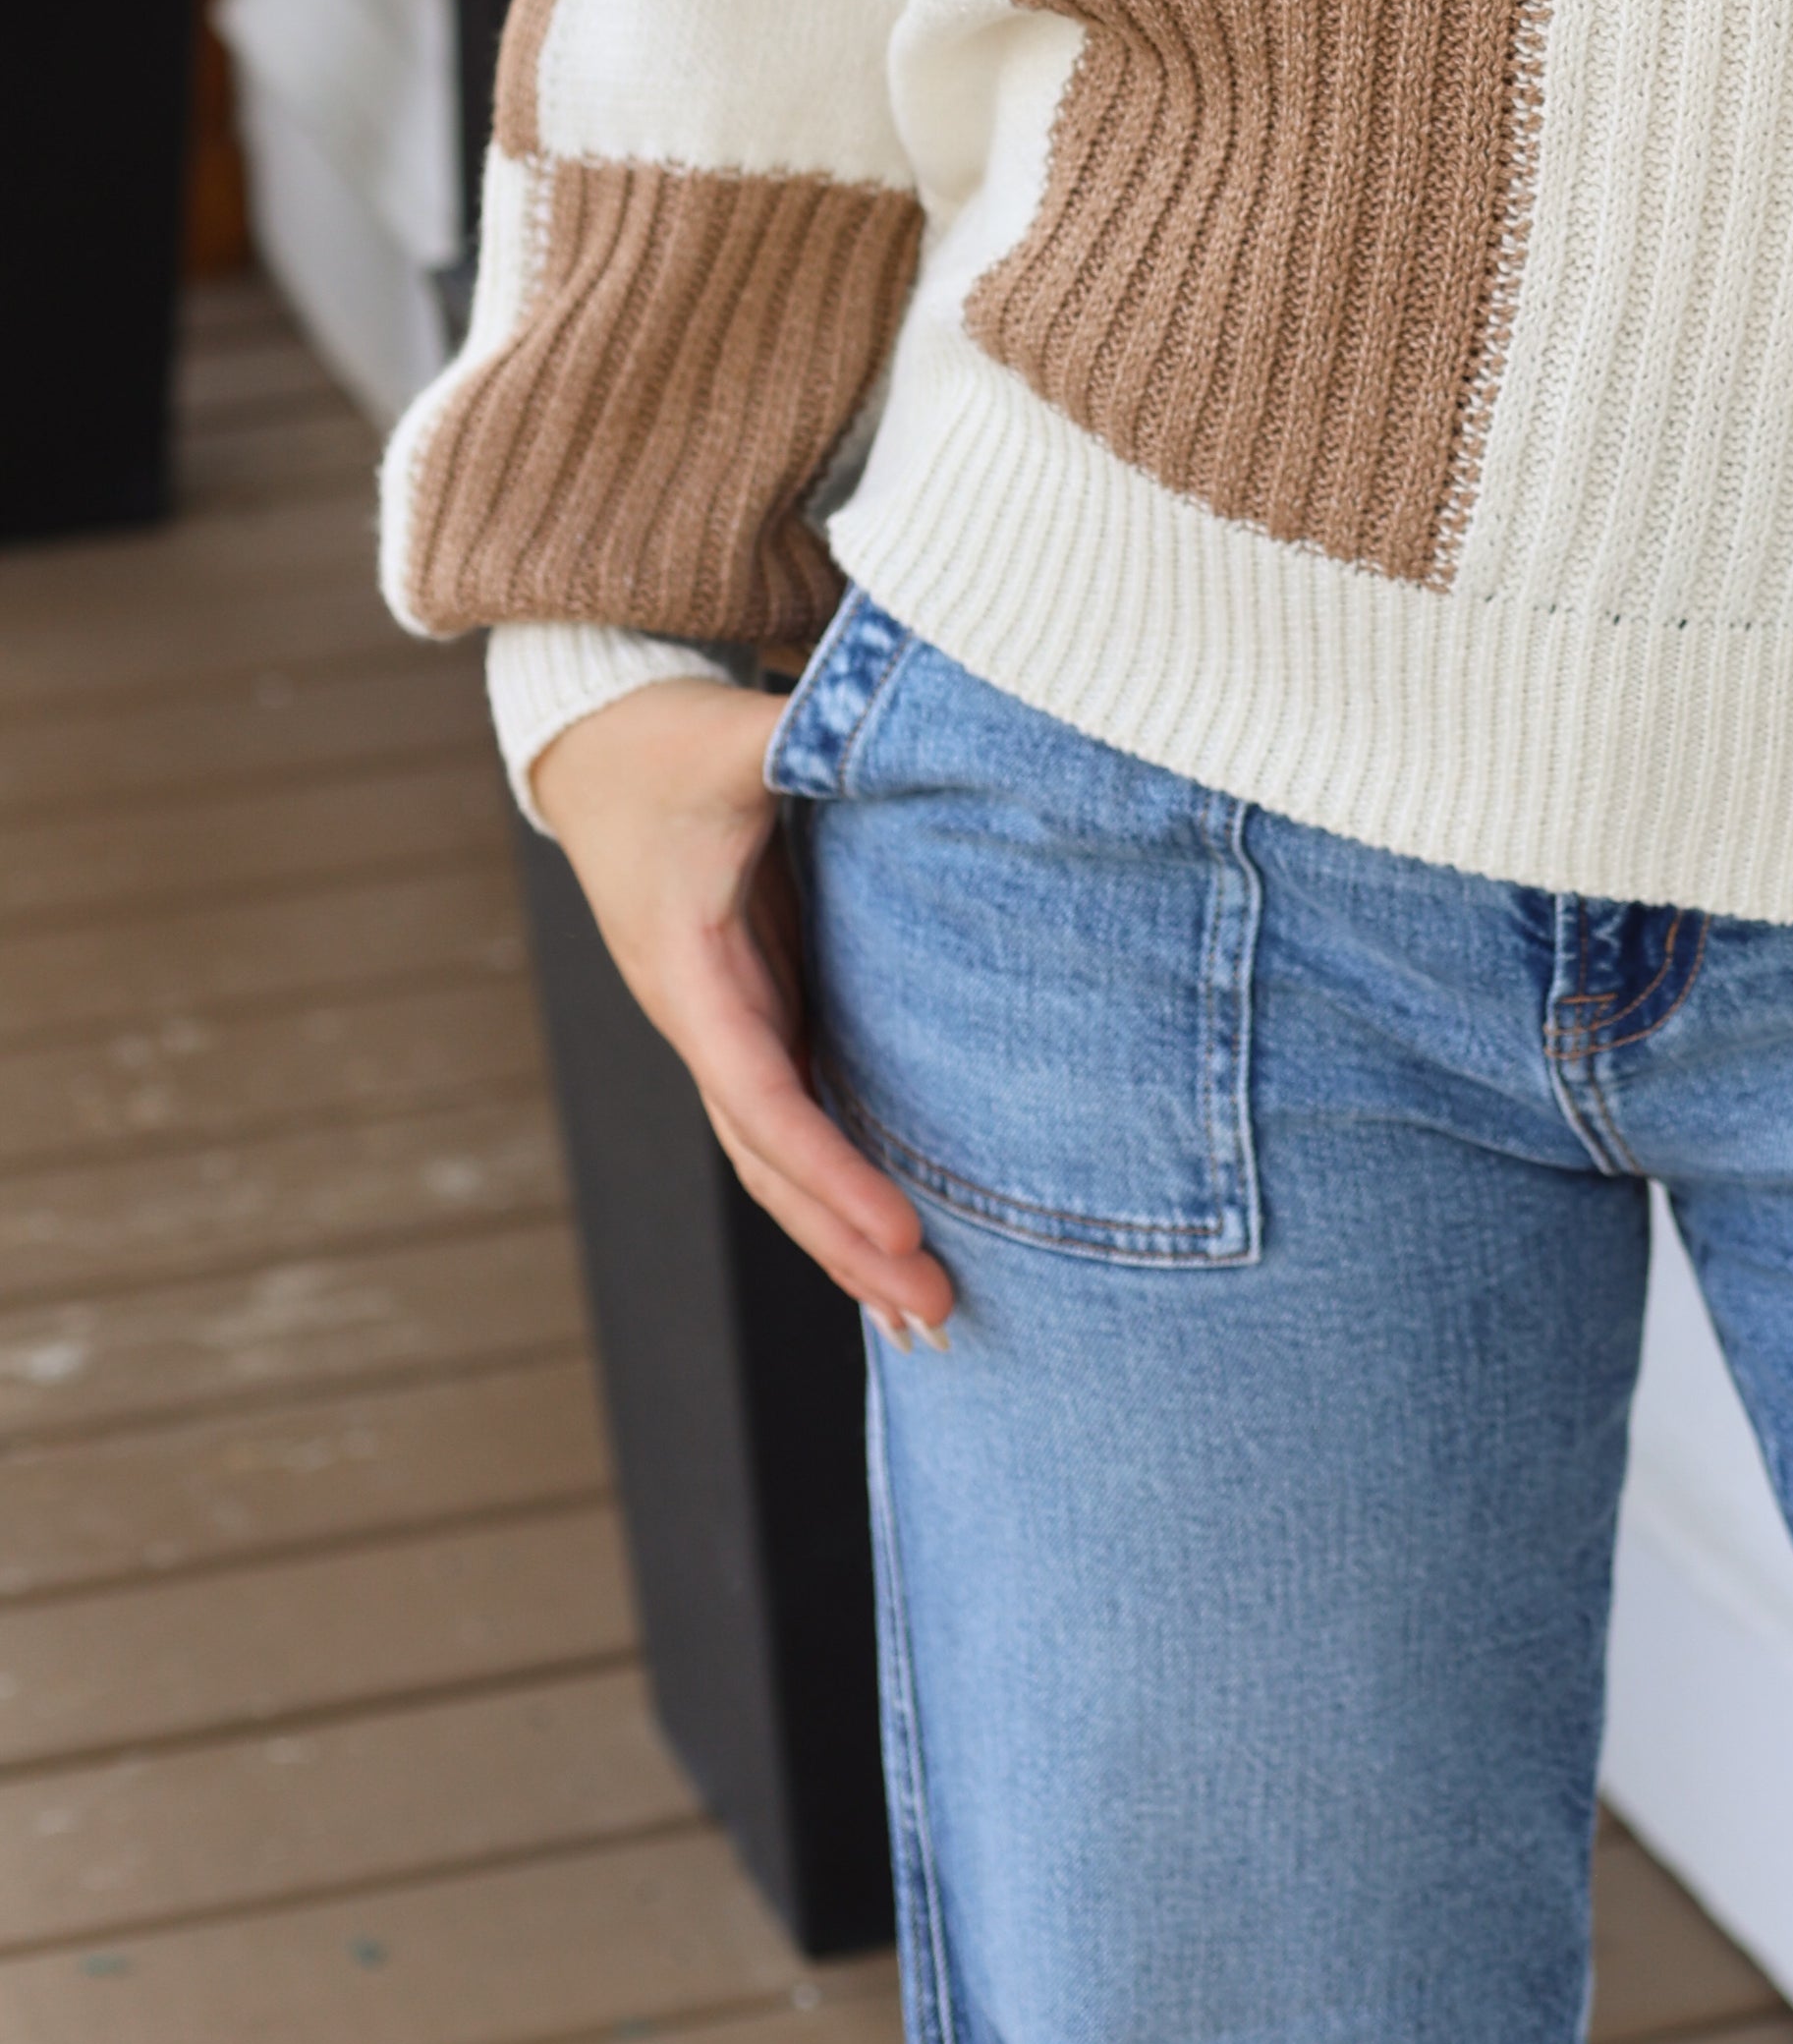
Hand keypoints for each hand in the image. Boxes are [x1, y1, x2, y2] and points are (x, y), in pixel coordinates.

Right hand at [532, 682, 955, 1340]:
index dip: (829, 1169)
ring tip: (928, 1316)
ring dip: (846, 1238)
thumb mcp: (738, 735)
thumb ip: (813, 735)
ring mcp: (726, 1026)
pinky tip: (895, 1235)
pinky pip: (799, 1119)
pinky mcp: (755, 1012)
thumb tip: (896, 726)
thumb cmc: (666, 740)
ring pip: (783, 1160)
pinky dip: (842, 1182)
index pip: (764, 1096)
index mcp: (690, 971)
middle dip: (849, 1244)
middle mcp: (703, 1020)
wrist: (601, 746)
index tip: (902, 1228)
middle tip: (940, 1317)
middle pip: (773, 1163)